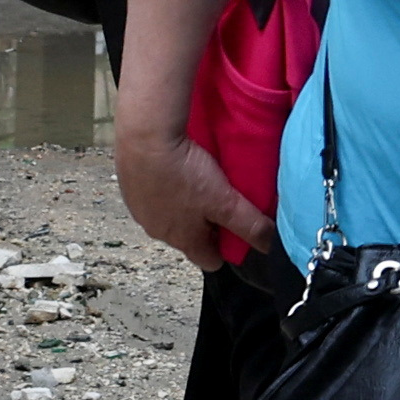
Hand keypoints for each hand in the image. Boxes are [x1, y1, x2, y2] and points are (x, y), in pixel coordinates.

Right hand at [116, 118, 270, 274]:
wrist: (144, 137)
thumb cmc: (183, 173)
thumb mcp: (225, 201)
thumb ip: (249, 225)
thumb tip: (270, 246)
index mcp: (184, 240)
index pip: (209, 261)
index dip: (226, 249)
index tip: (237, 231)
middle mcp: (159, 232)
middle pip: (189, 238)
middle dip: (206, 225)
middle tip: (222, 201)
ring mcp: (140, 211)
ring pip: (169, 217)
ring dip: (184, 205)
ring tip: (199, 180)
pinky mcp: (130, 187)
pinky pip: (152, 195)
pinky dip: (165, 187)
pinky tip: (174, 168)